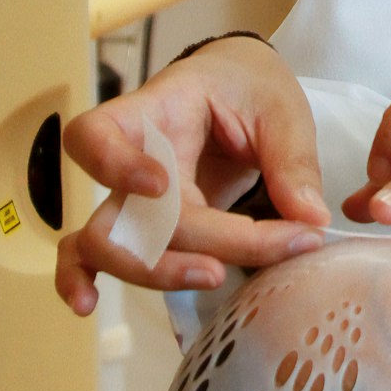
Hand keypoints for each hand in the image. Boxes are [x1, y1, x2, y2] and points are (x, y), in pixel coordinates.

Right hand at [56, 36, 329, 314]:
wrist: (238, 85)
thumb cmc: (249, 88)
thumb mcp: (280, 109)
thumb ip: (292, 162)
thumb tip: (310, 222)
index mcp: (156, 112)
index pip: (99, 132)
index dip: (116, 164)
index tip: (161, 185)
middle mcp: (129, 157)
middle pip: (122, 212)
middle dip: (181, 244)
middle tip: (235, 256)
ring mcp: (128, 194)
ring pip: (106, 243)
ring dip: (153, 272)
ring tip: (211, 278)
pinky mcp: (141, 223)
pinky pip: (90, 253)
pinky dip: (80, 279)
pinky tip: (87, 305)